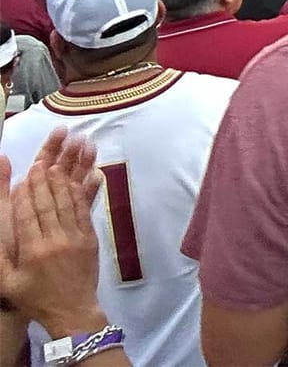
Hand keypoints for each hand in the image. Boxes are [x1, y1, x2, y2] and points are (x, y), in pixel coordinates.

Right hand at [5, 130, 105, 336]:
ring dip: (62, 182)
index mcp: (32, 251)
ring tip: (56, 166)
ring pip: (67, 203)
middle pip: (48, 204)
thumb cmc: (35, 298)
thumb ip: (0, 254)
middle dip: (43, 182)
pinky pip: (84, 211)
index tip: (24, 174)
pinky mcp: (90, 238)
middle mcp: (55, 241)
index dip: (26, 192)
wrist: (72, 311)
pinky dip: (79, 193)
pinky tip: (75, 181)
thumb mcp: (8, 281)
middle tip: (39, 164)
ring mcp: (75, 238)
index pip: (27, 214)